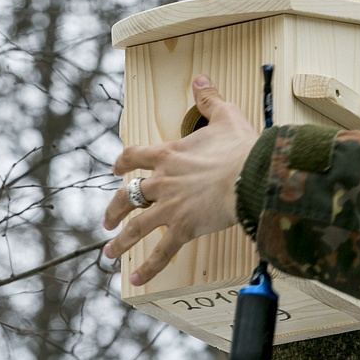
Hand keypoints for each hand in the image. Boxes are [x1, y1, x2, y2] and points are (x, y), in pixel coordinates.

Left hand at [103, 75, 259, 285]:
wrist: (253, 176)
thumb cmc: (243, 148)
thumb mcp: (226, 116)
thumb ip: (209, 98)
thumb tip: (201, 78)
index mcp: (168, 155)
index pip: (134, 156)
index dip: (121, 162)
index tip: (114, 169)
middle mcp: (162, 182)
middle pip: (127, 197)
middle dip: (113, 210)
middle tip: (106, 222)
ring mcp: (170, 208)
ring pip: (136, 227)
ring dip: (121, 242)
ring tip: (108, 254)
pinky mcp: (184, 229)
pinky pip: (162, 252)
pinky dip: (149, 268)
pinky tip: (136, 280)